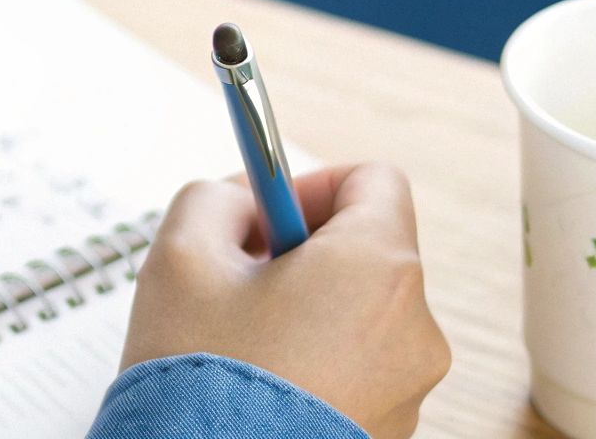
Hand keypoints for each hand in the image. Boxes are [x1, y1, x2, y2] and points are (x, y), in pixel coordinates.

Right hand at [120, 163, 450, 437]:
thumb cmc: (201, 377)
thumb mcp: (181, 254)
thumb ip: (217, 197)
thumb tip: (242, 201)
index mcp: (377, 268)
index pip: (375, 181)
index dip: (312, 183)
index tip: (265, 211)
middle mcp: (414, 327)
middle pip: (367, 251)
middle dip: (302, 252)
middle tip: (238, 277)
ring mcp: (409, 389)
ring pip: (359, 314)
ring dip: (306, 310)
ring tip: (242, 342)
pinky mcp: (391, 432)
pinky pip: (358, 369)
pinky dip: (316, 362)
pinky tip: (260, 384)